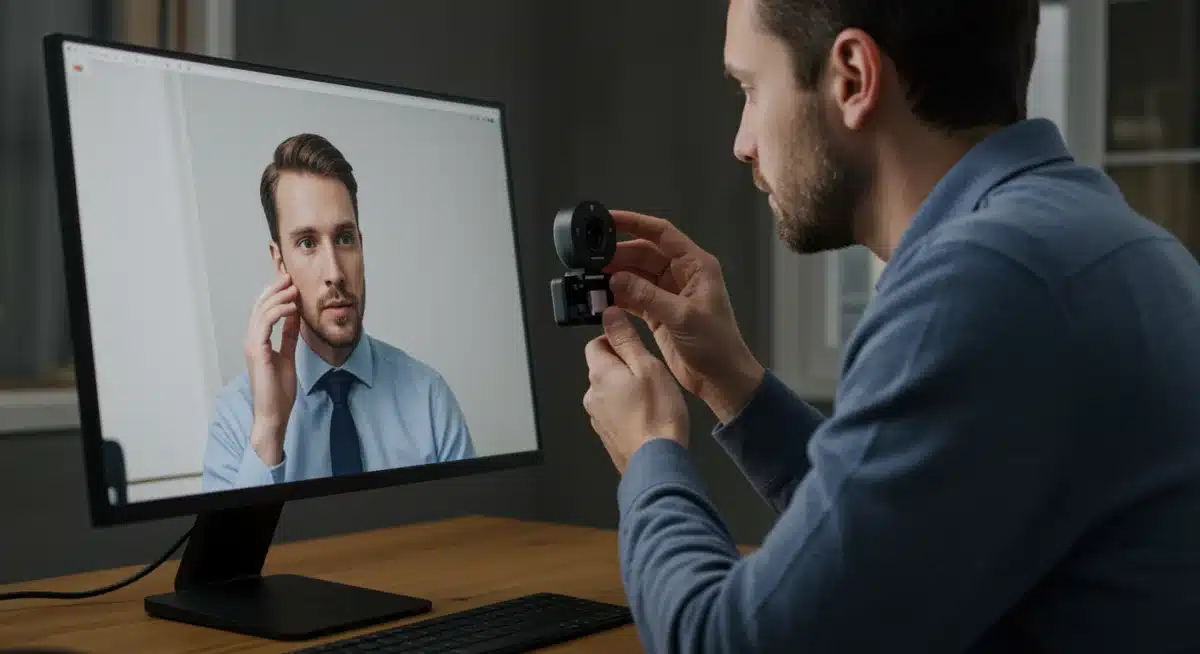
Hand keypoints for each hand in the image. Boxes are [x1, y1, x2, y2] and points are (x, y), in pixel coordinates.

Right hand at [244, 273, 300, 465]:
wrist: (273, 412)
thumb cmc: (278, 390)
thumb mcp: (288, 355)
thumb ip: (289, 336)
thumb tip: (296, 317)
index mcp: (258, 340)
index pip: (263, 309)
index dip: (275, 293)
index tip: (291, 282)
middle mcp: (251, 339)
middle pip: (260, 305)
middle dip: (275, 288)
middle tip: (290, 276)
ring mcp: (252, 344)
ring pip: (262, 311)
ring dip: (279, 297)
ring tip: (294, 289)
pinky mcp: (257, 351)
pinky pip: (265, 323)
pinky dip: (279, 312)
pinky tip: (292, 308)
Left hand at [583, 308, 688, 473]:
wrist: (657, 462)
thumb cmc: (657, 415)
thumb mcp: (647, 367)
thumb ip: (626, 340)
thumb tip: (609, 315)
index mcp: (600, 374)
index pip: (595, 344)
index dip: (615, 340)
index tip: (636, 347)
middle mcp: (592, 395)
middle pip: (603, 369)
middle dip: (624, 367)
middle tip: (650, 375)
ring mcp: (597, 417)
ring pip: (610, 392)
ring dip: (627, 390)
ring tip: (653, 399)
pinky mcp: (607, 435)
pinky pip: (615, 413)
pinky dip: (628, 411)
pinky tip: (648, 417)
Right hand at [604, 210, 764, 423]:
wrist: (721, 379)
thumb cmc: (716, 345)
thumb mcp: (682, 316)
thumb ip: (647, 296)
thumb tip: (616, 279)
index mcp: (696, 265)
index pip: (662, 233)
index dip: (635, 223)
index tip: (609, 219)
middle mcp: (682, 274)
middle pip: (644, 254)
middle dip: (619, 255)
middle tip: (593, 261)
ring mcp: (669, 294)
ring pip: (636, 275)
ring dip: (616, 277)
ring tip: (593, 279)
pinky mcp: (659, 313)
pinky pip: (634, 297)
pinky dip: (619, 297)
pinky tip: (603, 299)